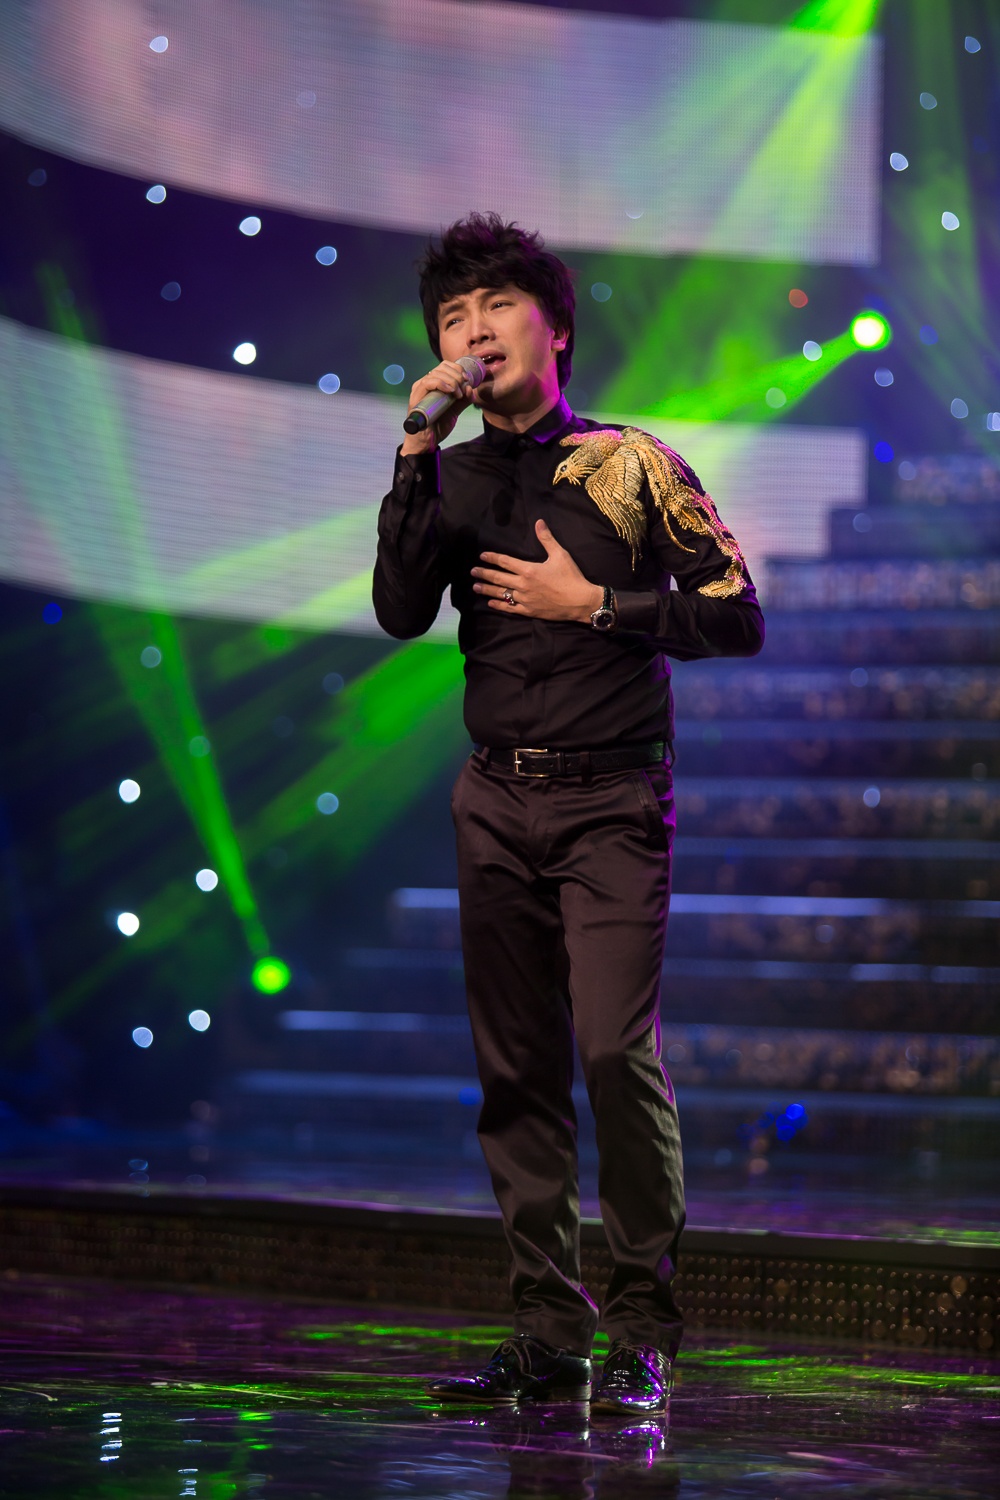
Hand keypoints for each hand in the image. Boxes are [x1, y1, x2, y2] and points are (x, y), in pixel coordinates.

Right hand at [399, 360, 477, 456]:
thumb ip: (463, 400)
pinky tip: (451, 391)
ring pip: (436, 373)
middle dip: (457, 376)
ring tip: (458, 394)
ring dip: (452, 381)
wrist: (428, 442)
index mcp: (434, 384)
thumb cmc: (438, 426)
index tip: (467, 380)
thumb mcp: (455, 410)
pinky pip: (428, 382)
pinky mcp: (416, 397)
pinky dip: (441, 384)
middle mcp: (425, 384)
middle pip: (442, 367)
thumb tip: (471, 388)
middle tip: (464, 390)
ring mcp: (419, 390)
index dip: (458, 369)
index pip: (445, 366)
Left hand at [471, 518, 602, 623]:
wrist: (580, 601)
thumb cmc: (571, 577)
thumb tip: (539, 522)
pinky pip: (510, 608)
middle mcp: (523, 584)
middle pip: (498, 578)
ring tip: (475, 587)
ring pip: (501, 594)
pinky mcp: (529, 611)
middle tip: (472, 571)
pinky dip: (499, 605)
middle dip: (484, 574)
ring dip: (487, 590)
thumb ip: (546, 539)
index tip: (482, 556)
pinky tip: (490, 604)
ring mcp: (525, 599)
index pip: (505, 561)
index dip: (492, 558)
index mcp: (529, 569)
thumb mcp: (560, 554)